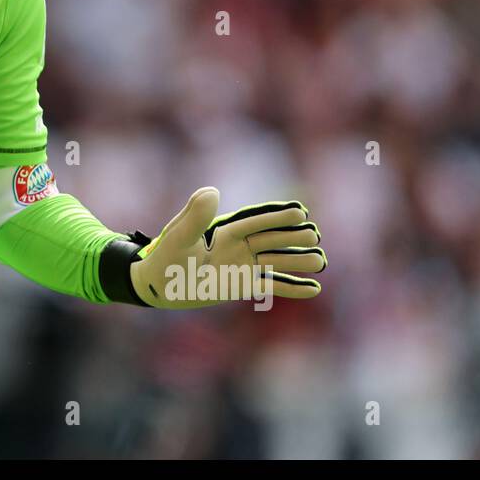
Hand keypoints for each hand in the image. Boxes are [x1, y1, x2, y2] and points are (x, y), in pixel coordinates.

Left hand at [129, 187, 324, 308]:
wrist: (159, 285)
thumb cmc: (165, 258)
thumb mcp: (179, 236)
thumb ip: (195, 216)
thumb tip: (214, 190)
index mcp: (225, 230)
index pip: (256, 222)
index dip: (277, 218)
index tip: (300, 213)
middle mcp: (238, 246)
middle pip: (272, 240)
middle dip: (293, 238)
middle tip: (314, 236)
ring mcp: (243, 266)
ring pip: (277, 262)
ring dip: (298, 261)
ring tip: (320, 261)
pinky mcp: (243, 285)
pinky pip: (272, 286)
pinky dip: (291, 287)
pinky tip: (313, 289)